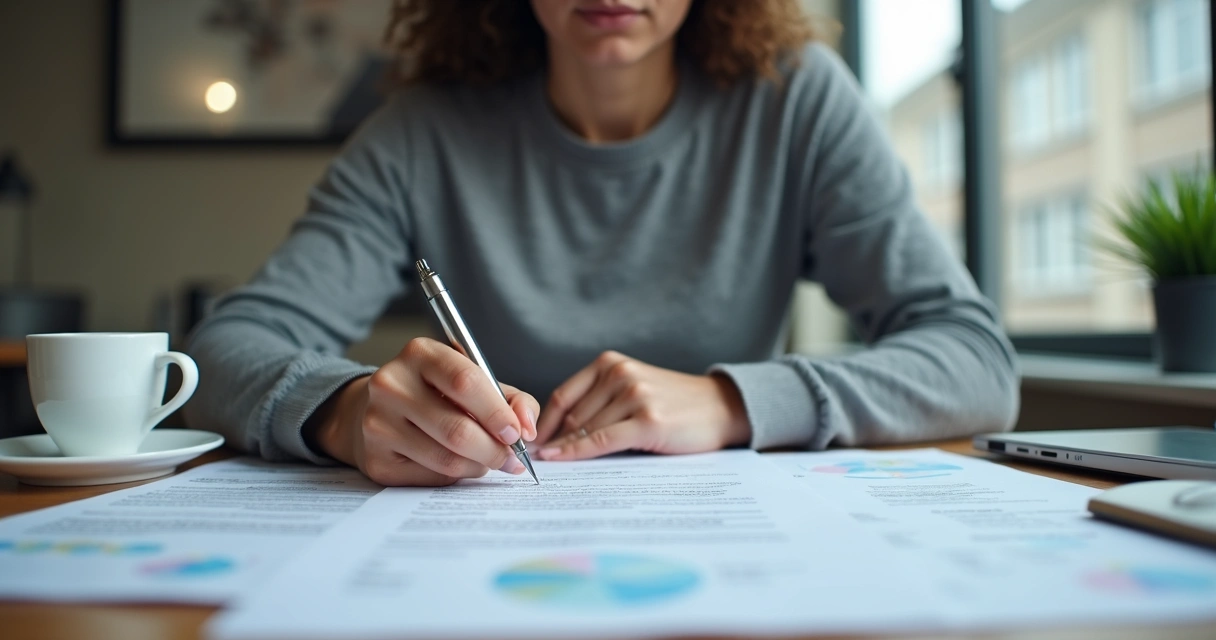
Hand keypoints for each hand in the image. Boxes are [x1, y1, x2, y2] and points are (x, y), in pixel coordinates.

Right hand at [306, 337, 538, 485]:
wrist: (375, 411)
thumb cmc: (436, 394)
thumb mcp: (473, 381)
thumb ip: (511, 398)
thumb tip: (527, 428)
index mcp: (419, 354)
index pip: (466, 382)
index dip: (497, 412)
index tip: (517, 433)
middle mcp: (391, 385)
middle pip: (457, 429)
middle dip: (494, 450)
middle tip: (512, 459)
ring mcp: (377, 424)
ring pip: (446, 459)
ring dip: (478, 466)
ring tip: (488, 461)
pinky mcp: (376, 460)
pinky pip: (431, 478)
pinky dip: (455, 476)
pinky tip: (459, 465)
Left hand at [533, 351, 750, 460]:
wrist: (721, 408)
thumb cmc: (674, 405)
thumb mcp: (633, 389)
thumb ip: (599, 402)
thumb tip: (555, 434)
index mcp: (611, 363)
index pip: (563, 396)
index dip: (542, 423)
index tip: (528, 442)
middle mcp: (620, 374)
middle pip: (571, 415)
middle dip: (552, 440)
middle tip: (530, 462)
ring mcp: (634, 396)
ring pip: (584, 429)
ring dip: (563, 450)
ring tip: (548, 466)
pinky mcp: (647, 421)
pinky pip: (600, 440)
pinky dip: (576, 452)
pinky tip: (560, 460)